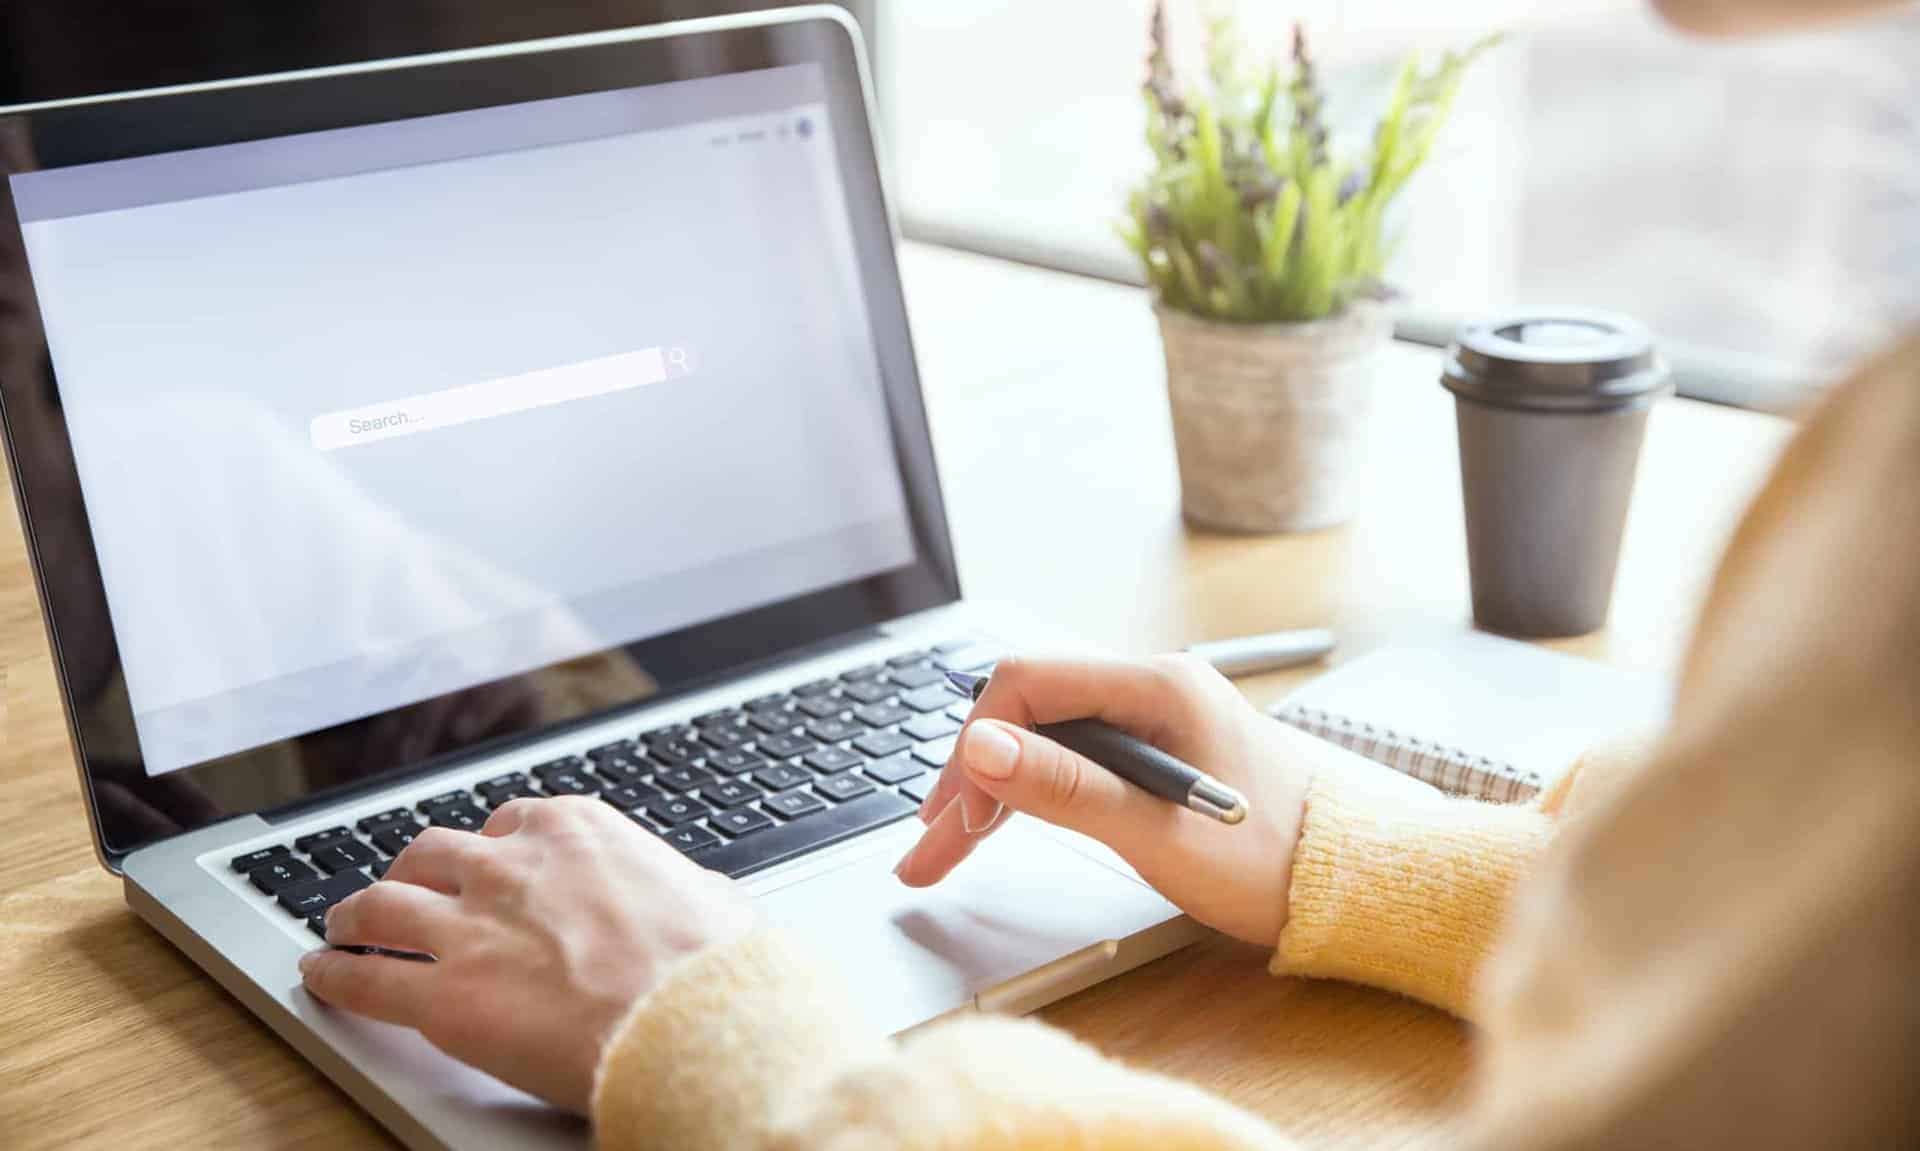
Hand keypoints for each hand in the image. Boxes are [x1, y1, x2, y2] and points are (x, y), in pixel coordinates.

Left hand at [299, 796, 754, 1113]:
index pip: (511, 823)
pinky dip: (334, 974)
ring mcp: (470, 926)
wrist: (693, 1021)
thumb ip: (689, 892)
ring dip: (357, 913)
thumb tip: (709, 900)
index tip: (485, 865)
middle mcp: (512, 864)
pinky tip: (321, 975)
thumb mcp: (714, 901)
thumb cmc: (714, 969)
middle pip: (434, 853)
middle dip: (413, 871)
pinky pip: (365, 978)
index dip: (491, 849)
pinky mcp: (443, 996)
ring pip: (382, 903)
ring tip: (343, 925)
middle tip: (404, 891)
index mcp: (576, 831)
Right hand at [894, 654, 1317, 947]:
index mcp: (1155, 686)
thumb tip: (981, 748)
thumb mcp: (1158, 832)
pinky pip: (1073, 757)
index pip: (1026, 685)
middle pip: (1027, 713)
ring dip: (992, 791)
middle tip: (929, 850)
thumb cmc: (1273, 860)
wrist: (1353, 883)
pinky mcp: (1158, 750)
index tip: (950, 815)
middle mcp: (1151, 687)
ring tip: (945, 851)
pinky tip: (1000, 827)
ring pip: (1044, 738)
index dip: (974, 745)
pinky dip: (1031, 792)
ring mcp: (1155, 717)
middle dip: (970, 779)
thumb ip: (1066, 788)